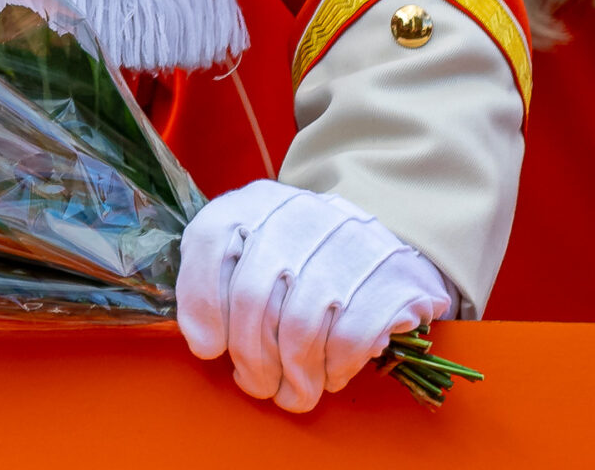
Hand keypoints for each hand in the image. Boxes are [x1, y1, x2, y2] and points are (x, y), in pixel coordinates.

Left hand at [177, 180, 451, 413]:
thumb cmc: (301, 258)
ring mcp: (349, 241)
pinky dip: (333, 368)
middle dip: (250, 358)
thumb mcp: (249, 252)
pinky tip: (330, 374)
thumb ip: (210, 283)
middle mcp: (300, 213)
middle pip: (253, 296)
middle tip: (256, 385)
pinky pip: (349, 340)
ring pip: (299, 326)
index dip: (202, 302)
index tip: (209, 346)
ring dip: (292, 376)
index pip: (211, 241)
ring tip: (292, 392)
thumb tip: (204, 343)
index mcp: (257, 201)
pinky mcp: (392, 277)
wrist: (379, 245)